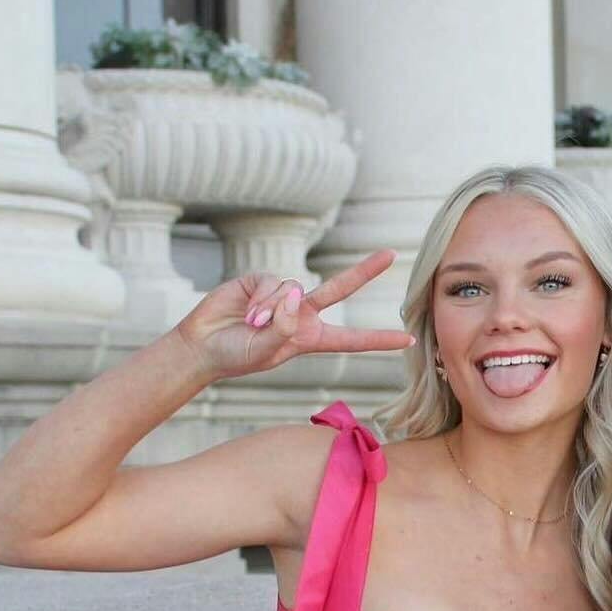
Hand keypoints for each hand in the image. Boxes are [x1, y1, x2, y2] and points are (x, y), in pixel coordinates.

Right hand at [173, 251, 412, 379]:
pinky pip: (273, 283)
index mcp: (311, 338)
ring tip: (252, 325)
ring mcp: (283, 295)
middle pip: (340, 289)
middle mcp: (301, 313)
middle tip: (391, 254)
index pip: (352, 339)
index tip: (409, 339)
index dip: (379, 340)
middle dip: (365, 271)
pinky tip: (247, 311)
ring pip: (293, 289)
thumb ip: (285, 327)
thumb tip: (297, 292)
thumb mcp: (267, 352)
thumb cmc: (237, 356)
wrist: (203, 345)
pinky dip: (261, 299)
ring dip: (272, 310)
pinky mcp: (262, 280)